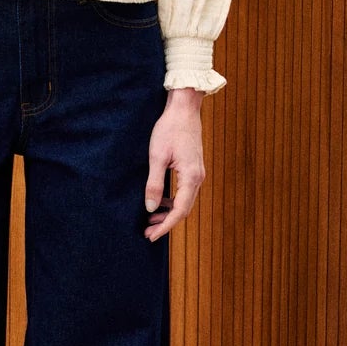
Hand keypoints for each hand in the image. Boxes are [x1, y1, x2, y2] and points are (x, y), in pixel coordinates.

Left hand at [143, 87, 205, 239]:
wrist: (184, 109)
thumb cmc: (169, 129)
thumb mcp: (157, 156)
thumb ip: (154, 184)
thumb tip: (151, 208)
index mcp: (191, 177)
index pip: (179, 211)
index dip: (165, 226)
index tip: (151, 236)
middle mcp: (198, 178)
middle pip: (184, 209)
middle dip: (166, 223)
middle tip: (148, 232)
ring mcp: (198, 173)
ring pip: (185, 202)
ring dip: (169, 213)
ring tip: (151, 220)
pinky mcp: (194, 168)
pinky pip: (185, 192)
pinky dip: (173, 201)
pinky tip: (160, 202)